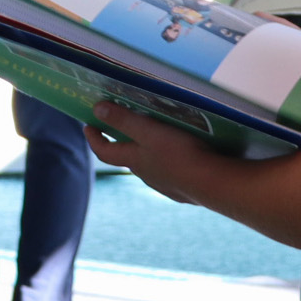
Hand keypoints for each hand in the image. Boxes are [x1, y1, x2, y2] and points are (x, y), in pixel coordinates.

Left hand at [84, 100, 216, 203]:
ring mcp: (164, 185)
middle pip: (127, 159)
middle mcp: (145, 175)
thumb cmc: (179, 153)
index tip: (88, 126)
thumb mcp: (149, 130)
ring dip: (146, 155)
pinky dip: (167, 165)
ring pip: (149, 168)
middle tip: (120, 129)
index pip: (105, 151)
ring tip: (154, 140)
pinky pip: (170, 175)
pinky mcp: (182, 190)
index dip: (94, 139)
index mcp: (134, 160)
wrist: (212, 183)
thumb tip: (96, 110)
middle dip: (121, 144)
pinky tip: (181, 159)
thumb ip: (124, 120)